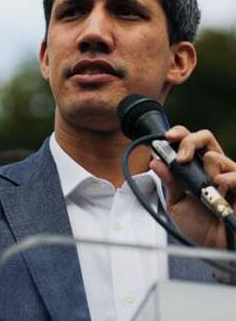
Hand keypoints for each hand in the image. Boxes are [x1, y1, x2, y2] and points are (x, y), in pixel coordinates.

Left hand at [150, 126, 235, 248]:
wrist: (216, 249)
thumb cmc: (200, 227)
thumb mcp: (177, 204)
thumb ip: (169, 182)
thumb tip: (155, 161)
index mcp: (196, 169)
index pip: (189, 142)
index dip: (179, 134)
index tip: (166, 138)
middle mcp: (214, 168)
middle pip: (204, 137)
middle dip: (188, 142)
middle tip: (180, 158)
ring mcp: (230, 175)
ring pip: (214, 155)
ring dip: (204, 170)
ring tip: (206, 189)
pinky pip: (233, 173)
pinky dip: (224, 179)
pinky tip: (220, 187)